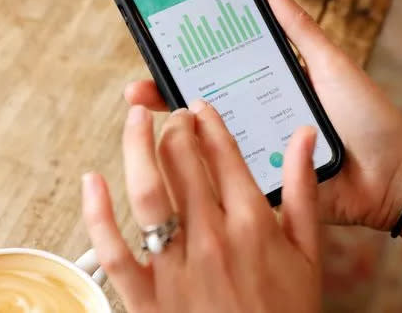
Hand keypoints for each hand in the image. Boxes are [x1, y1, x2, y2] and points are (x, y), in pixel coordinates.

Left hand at [82, 101, 321, 312]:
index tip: (199, 107)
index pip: (223, 154)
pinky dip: (97, 212)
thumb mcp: (309, 254)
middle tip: (171, 115)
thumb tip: (303, 136)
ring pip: (147, 192)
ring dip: (136, 147)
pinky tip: (92, 180)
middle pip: (182, 162)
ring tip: (134, 119)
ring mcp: (176, 268)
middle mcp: (212, 238)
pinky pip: (113, 249)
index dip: (208, 122)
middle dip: (174, 127)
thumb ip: (304, 190)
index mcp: (252, 225)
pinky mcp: (146, 297)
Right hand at [124, 0, 401, 229]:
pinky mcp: (265, 189)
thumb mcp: (330, 64)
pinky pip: (229, 181)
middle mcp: (257, 121)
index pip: (217, 72)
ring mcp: (258, 156)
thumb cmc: (367, 117)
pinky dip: (202, 174)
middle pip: (202, 109)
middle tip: (136, 89)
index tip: (157, 47)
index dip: (185, 62)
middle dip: (165, 97)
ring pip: (208, 146)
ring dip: (175, 136)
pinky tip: (174, 164)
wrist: (395, 176)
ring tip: (148, 121)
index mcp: (268, 89)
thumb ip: (298, 28)